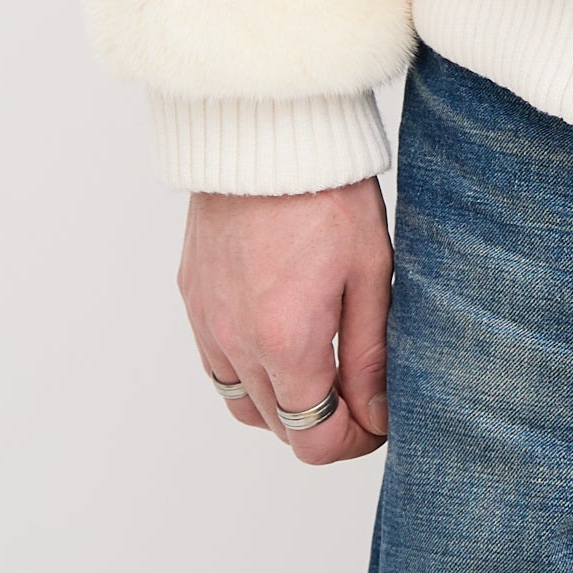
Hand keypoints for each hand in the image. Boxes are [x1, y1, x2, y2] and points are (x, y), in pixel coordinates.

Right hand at [179, 176, 393, 463]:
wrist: (266, 129)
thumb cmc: (327, 191)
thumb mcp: (370, 271)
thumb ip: (370, 355)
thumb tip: (375, 417)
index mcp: (285, 342)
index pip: (315, 439)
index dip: (355, 443)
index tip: (380, 422)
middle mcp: (236, 343)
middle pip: (279, 427)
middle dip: (325, 424)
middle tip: (363, 393)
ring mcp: (206, 321)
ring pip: (243, 402)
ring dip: (283, 403)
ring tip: (323, 369)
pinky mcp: (192, 296)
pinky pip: (217, 364)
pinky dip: (248, 370)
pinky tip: (279, 339)